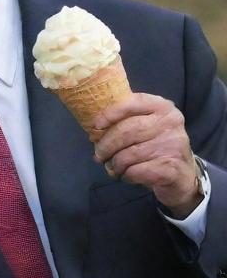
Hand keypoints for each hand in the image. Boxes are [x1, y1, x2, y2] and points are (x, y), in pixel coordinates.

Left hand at [93, 93, 201, 217]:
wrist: (182, 174)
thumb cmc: (155, 147)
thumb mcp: (146, 127)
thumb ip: (126, 120)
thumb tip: (95, 127)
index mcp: (163, 107)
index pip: (133, 102)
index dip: (111, 113)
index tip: (96, 126)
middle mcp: (171, 122)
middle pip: (126, 131)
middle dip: (106, 146)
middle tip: (99, 156)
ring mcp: (173, 144)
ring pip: (128, 154)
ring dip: (115, 164)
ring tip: (114, 167)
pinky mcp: (171, 167)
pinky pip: (135, 171)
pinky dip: (126, 175)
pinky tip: (129, 175)